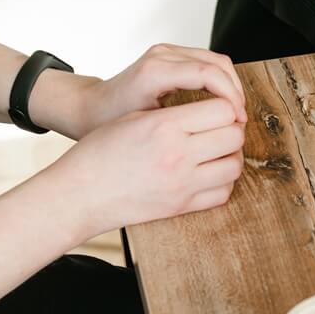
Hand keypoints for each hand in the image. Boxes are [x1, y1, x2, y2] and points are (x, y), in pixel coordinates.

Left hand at [30, 43, 245, 139]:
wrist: (90, 107)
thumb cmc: (111, 122)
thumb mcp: (145, 129)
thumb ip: (179, 126)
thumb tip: (218, 132)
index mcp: (155, 72)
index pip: (209, 74)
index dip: (230, 97)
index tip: (237, 120)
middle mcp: (162, 55)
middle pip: (218, 64)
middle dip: (235, 91)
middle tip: (239, 120)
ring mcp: (167, 52)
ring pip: (217, 61)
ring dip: (231, 86)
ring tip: (234, 113)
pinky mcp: (171, 55)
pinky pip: (207, 62)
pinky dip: (221, 82)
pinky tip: (222, 104)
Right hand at [49, 97, 244, 236]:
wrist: (79, 194)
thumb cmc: (100, 153)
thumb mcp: (135, 120)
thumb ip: (174, 115)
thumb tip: (209, 113)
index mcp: (164, 126)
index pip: (222, 110)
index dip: (225, 106)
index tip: (219, 109)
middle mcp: (178, 154)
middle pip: (234, 136)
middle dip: (232, 129)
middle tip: (222, 129)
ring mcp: (183, 184)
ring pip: (235, 166)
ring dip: (231, 156)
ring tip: (217, 151)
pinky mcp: (182, 206)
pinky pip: (223, 193)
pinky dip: (223, 181)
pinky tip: (211, 173)